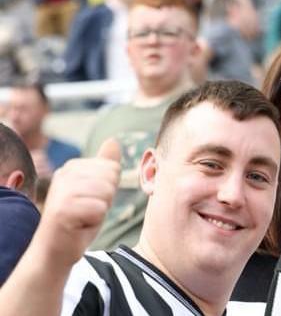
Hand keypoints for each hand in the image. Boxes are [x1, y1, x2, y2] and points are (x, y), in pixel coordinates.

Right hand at [34, 139, 120, 266]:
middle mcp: (64, 173)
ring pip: (106, 193)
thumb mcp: (96, 190)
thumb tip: (113, 140)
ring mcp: (61, 190)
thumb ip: (105, 166)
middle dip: (106, 200)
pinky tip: (79, 225)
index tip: (91, 201)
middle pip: (111, 178)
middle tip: (87, 211)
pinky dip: (94, 222)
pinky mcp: (62, 209)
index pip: (113, 168)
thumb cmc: (79, 220)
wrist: (55, 251)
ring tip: (83, 217)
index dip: (108, 190)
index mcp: (72, 167)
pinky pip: (99, 209)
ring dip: (100, 211)